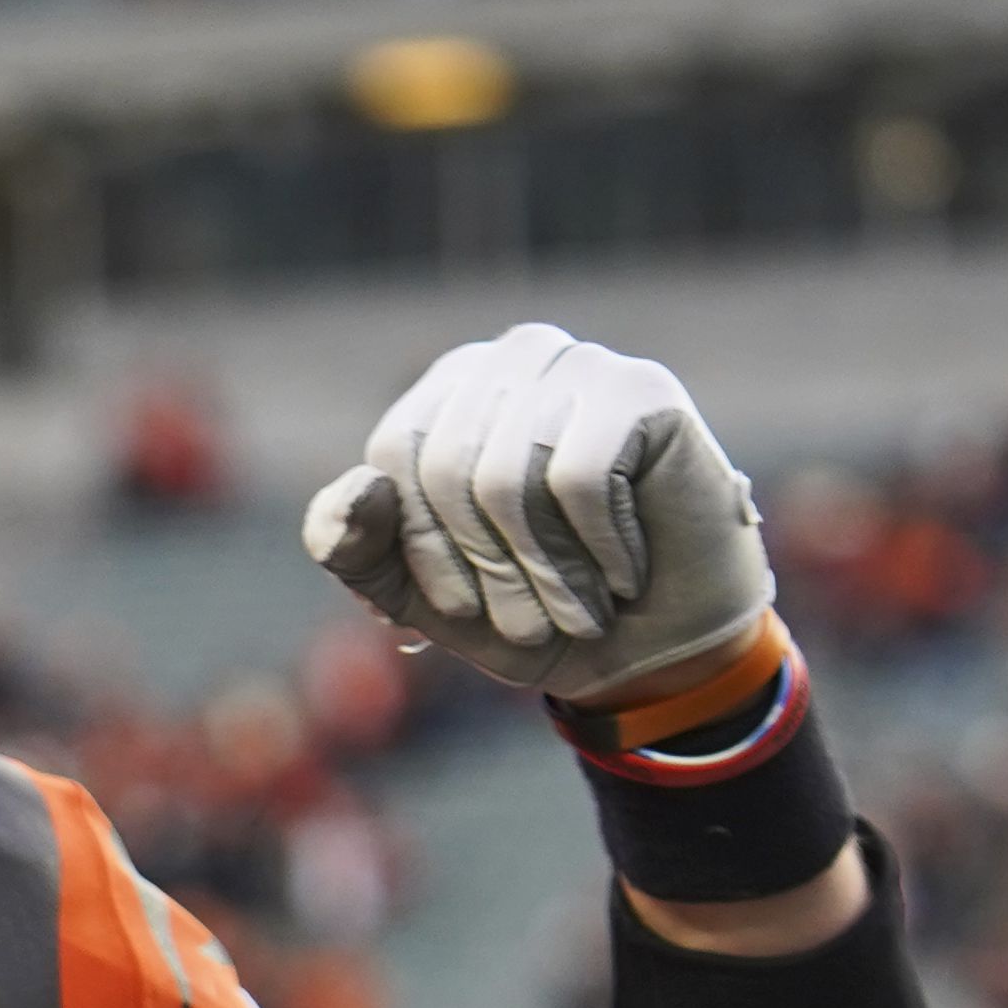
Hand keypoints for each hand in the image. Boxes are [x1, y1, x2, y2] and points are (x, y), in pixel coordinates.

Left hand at [303, 321, 772, 707]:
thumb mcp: (420, 599)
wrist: (652, 647)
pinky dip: (600, 550)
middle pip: (448, 468)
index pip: (395, 457)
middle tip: (530, 620)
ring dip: (544, 573)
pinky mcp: (643, 390)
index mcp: (447, 393)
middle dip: (486, 569)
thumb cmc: (533, 610)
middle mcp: (510, 360)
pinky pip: (582, 478)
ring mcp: (578, 365)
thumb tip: (356, 490)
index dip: (424, 548)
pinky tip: (624, 574)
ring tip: (579, 609)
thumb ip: (355, 548)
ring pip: (509, 477)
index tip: (461, 607)